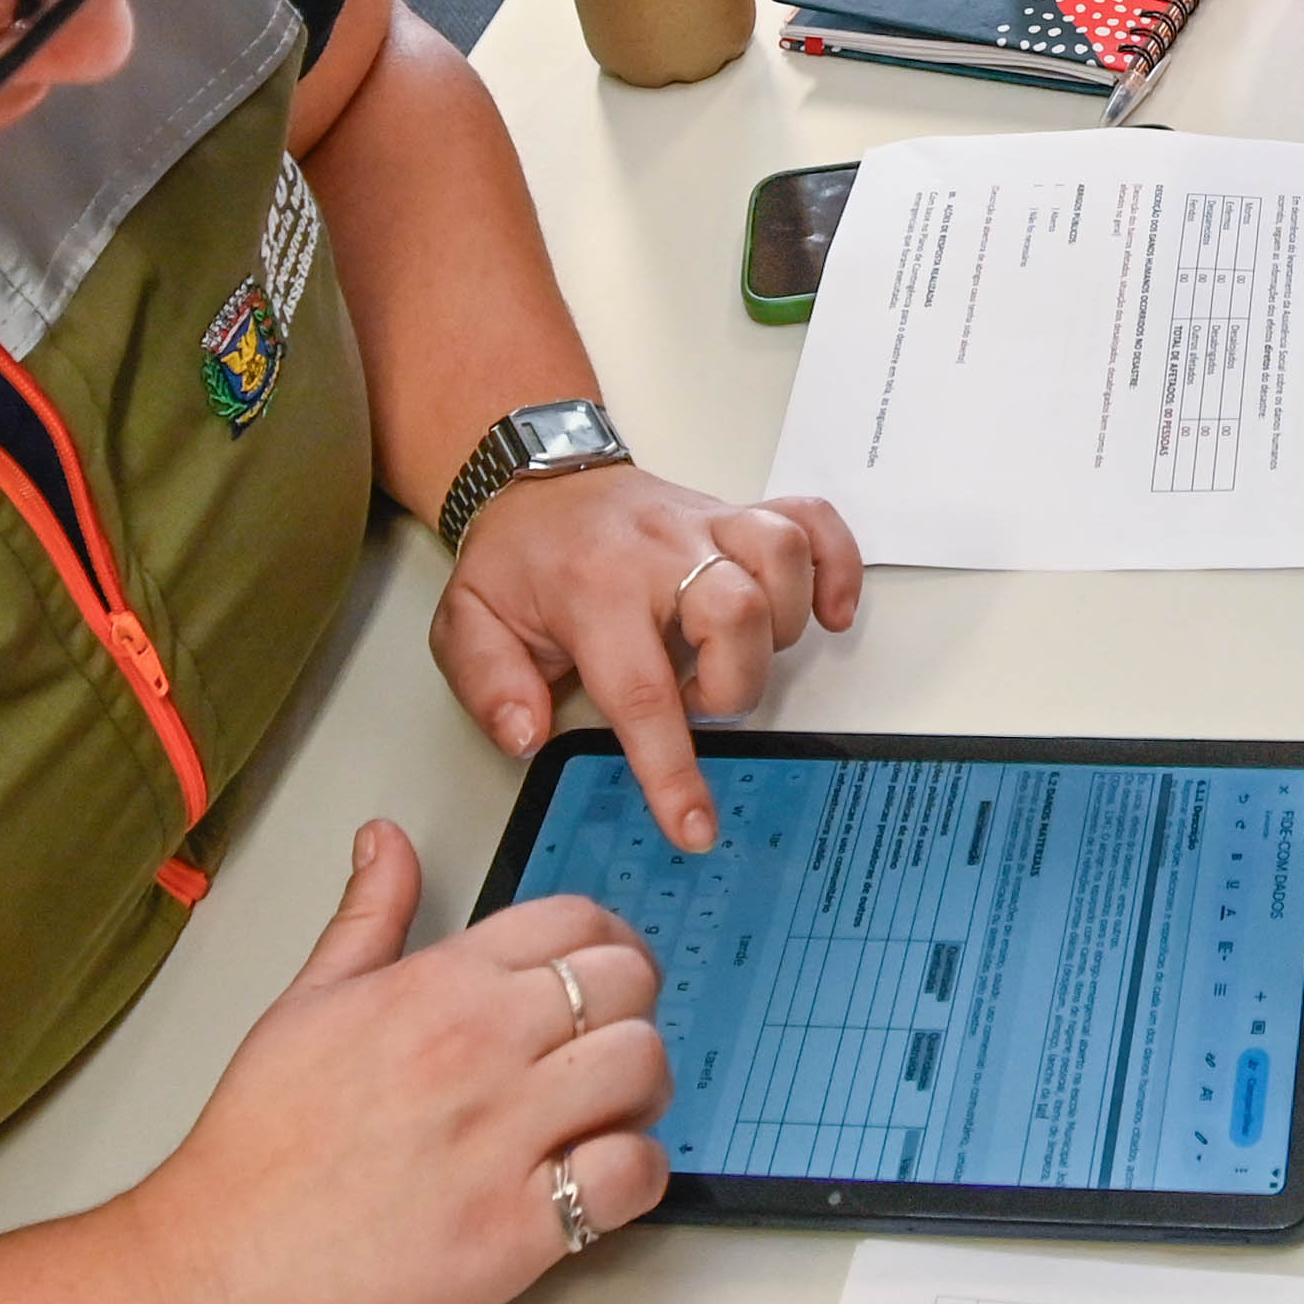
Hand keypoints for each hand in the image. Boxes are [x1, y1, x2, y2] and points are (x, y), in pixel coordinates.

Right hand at [120, 822, 673, 1303]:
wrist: (217, 1273)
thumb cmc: (254, 1151)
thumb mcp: (303, 1005)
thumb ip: (366, 917)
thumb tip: (386, 840)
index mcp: (434, 986)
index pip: (574, 919)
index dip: (606, 943)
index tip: (602, 976)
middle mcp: (477, 1047)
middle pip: (629, 982)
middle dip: (633, 1011)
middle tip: (604, 1050)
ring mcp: (502, 1138)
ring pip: (643, 1067)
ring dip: (642, 1092)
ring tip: (605, 1118)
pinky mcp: (517, 1230)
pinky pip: (632, 1175)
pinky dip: (635, 1177)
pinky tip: (597, 1185)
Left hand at [431, 464, 865, 849]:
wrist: (538, 478)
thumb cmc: (516, 558)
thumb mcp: (467, 622)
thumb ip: (490, 685)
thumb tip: (528, 735)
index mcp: (593, 588)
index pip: (642, 689)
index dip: (672, 768)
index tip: (694, 825)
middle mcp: (660, 550)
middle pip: (739, 613)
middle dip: (732, 684)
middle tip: (692, 697)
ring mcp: (707, 525)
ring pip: (782, 560)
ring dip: (776, 629)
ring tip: (733, 653)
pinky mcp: (739, 514)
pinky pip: (813, 520)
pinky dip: (836, 568)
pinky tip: (825, 613)